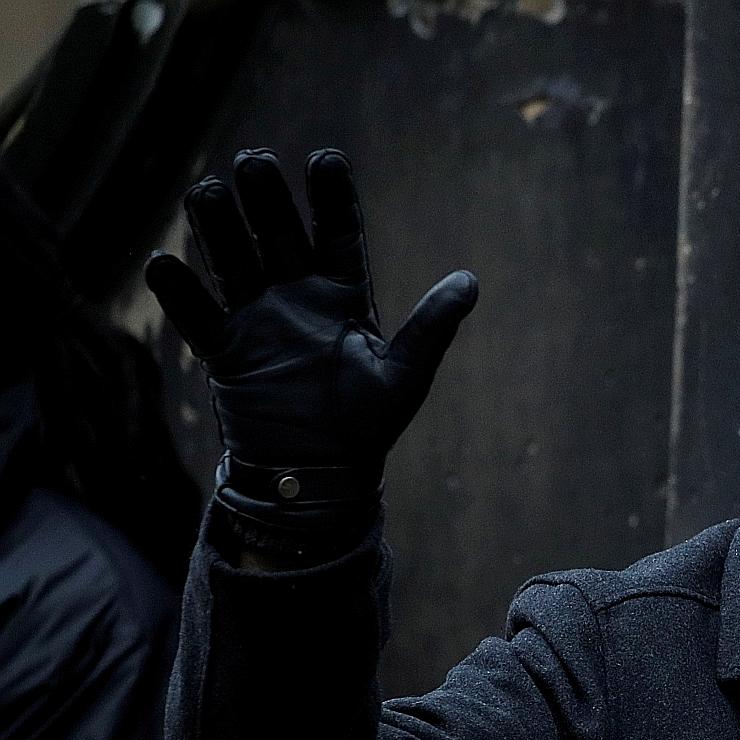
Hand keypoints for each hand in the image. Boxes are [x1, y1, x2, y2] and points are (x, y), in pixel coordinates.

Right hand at [145, 148, 476, 529]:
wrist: (319, 476)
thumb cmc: (367, 426)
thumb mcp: (405, 375)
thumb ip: (432, 327)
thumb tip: (470, 282)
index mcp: (342, 296)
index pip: (337, 234)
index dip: (331, 198)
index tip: (325, 158)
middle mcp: (296, 298)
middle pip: (277, 236)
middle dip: (266, 200)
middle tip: (255, 162)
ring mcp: (257, 321)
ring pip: (232, 262)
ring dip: (217, 228)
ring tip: (206, 190)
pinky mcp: (225, 353)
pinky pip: (198, 317)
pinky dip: (180, 294)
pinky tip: (163, 263)